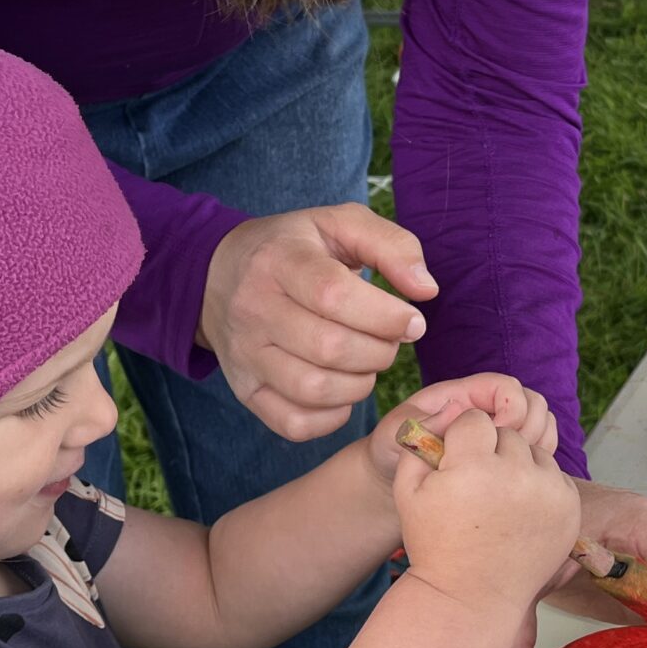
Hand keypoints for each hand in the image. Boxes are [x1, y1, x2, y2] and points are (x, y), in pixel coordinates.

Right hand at [199, 205, 436, 442]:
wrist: (220, 274)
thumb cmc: (296, 248)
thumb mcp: (341, 224)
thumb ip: (391, 245)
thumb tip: (426, 290)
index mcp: (279, 261)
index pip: (334, 295)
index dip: (385, 316)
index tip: (412, 322)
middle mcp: (254, 308)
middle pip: (329, 347)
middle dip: (379, 351)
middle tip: (390, 341)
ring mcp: (245, 354)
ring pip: (313, 389)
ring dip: (359, 385)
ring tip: (368, 363)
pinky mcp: (244, 389)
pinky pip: (293, 423)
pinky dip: (331, 417)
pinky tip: (343, 391)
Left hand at [366, 373, 554, 486]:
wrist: (392, 482)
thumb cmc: (392, 452)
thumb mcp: (397, 433)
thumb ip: (424, 422)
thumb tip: (456, 410)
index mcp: (465, 396)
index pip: (507, 387)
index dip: (511, 408)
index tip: (496, 437)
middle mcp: (489, 411)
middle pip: (534, 403)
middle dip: (529, 428)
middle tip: (507, 458)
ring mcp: (501, 435)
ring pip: (543, 427)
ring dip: (538, 446)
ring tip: (513, 471)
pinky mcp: (508, 459)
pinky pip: (541, 453)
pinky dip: (538, 464)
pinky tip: (517, 483)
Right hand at [392, 407, 578, 627]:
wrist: (470, 598)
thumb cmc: (434, 543)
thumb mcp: (408, 491)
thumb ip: (420, 441)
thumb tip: (449, 408)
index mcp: (474, 466)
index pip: (475, 420)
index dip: (462, 440)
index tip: (458, 465)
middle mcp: (517, 475)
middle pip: (507, 434)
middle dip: (492, 451)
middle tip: (478, 486)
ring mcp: (549, 492)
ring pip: (534, 451)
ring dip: (518, 466)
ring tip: (499, 500)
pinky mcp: (570, 508)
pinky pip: (555, 475)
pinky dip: (539, 486)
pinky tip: (518, 511)